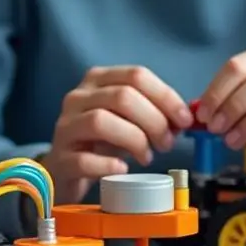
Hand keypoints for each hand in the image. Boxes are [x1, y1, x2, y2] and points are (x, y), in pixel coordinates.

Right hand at [47, 66, 193, 202]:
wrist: (64, 170)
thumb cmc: (101, 141)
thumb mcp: (127, 120)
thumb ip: (153, 113)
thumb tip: (184, 118)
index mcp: (98, 80)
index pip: (137, 75)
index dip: (166, 97)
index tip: (185, 120)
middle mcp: (77, 97)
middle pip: (122, 97)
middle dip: (154, 120)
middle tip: (167, 143)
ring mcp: (65, 127)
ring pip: (101, 121)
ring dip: (135, 140)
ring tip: (148, 157)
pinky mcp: (60, 159)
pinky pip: (84, 159)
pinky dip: (109, 164)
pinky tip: (123, 169)